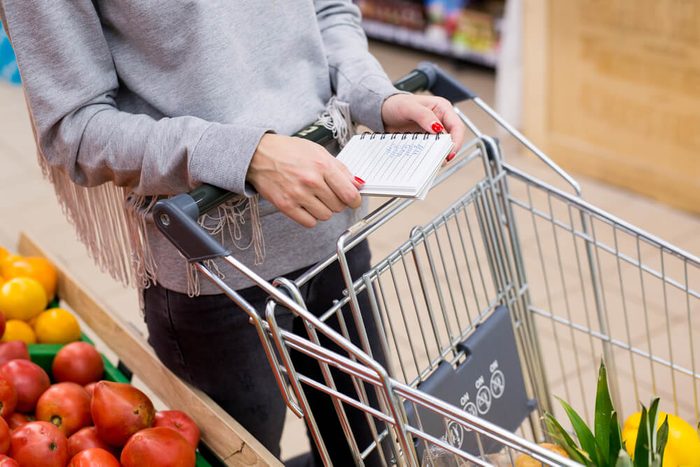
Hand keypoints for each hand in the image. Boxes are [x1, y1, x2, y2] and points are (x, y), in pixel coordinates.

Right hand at [247, 134, 361, 227]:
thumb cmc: (288, 151)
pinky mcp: (286, 206)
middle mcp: (311, 181)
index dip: (355, 200)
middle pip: (338, 206)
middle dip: (337, 202)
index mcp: (322, 165)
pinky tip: (306, 206)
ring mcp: (298, 195)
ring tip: (315, 198)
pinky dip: (311, 217)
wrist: (259, 154)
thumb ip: (340, 169)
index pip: (349, 193)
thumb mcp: (318, 151)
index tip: (354, 200)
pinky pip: (309, 222)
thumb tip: (357, 184)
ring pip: (325, 216)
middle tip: (329, 194)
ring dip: (324, 209)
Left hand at [381, 94, 466, 157]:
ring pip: (442, 147)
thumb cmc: (396, 104)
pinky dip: (429, 156)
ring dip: (438, 155)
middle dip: (448, 151)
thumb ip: (424, 116)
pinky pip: (431, 150)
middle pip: (452, 139)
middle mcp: (441, 120)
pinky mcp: (425, 140)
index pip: (457, 126)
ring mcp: (433, 131)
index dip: (456, 141)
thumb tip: (437, 128)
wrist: (383, 111)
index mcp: (443, 108)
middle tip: (440, 161)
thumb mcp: (409, 107)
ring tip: (431, 163)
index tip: (450, 153)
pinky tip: (423, 160)